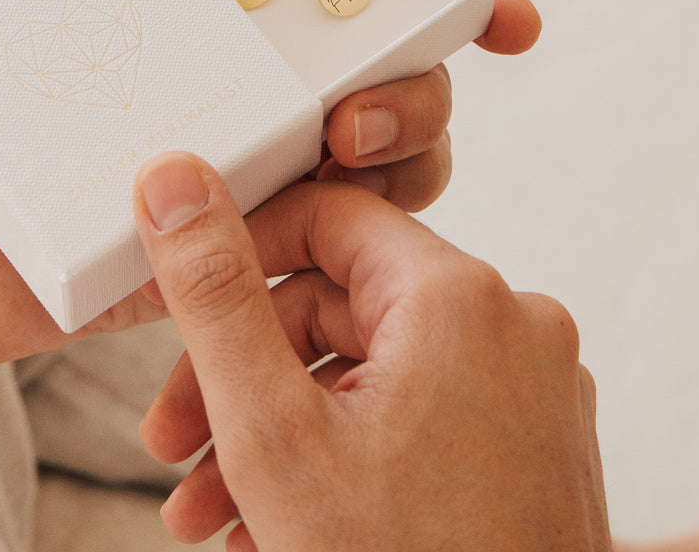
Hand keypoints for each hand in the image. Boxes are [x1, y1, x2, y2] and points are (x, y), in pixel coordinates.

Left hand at [0, 0, 538, 377]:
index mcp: (254, 18)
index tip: (508, 18)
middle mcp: (283, 86)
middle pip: (417, 79)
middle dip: (424, 92)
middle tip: (351, 118)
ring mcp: (278, 168)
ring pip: (407, 164)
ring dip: (404, 163)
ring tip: (323, 168)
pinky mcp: (260, 248)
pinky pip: (349, 248)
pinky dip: (349, 240)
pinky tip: (277, 234)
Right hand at [134, 154, 610, 550]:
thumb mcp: (272, 432)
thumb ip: (215, 293)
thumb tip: (174, 180)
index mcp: (459, 297)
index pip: (327, 216)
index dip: (241, 252)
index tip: (183, 301)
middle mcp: (512, 326)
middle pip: (337, 304)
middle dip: (240, 375)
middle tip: (170, 442)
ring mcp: (528, 389)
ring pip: (366, 368)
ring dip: (276, 427)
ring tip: (204, 507)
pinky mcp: (526, 443)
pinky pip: (411, 412)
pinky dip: (338, 451)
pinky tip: (271, 521)